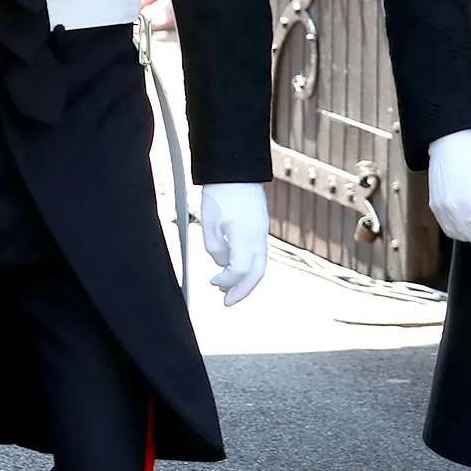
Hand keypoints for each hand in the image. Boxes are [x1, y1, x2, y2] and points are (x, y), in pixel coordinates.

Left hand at [201, 182, 268, 304]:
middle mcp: (258, 236)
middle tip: (227, 302)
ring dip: (245, 280)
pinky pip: (259, 254)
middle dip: (242, 291)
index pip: (240, 270)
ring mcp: (262, 232)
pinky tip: (234, 268)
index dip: (227, 281)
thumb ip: (215, 249)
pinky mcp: (261, 227)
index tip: (213, 282)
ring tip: (228, 288)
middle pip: (256, 273)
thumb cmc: (220, 194)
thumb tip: (222, 264)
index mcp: (244, 236)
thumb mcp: (209, 223)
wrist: (236, 169)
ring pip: (260, 265)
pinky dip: (248, 267)